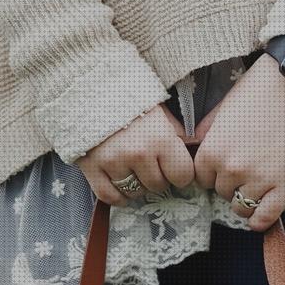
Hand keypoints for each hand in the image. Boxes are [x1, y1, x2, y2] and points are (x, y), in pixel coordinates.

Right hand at [75, 103, 193, 205]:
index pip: (183, 176)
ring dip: (137, 185)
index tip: (174, 167)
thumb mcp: (161, 112)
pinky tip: (120, 184)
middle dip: (157, 176)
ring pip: (135, 192)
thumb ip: (177, 134)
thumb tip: (192, 150)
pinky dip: (117, 196)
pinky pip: (109, 196)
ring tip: (134, 169)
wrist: (91, 87)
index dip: (180, 173)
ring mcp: (113, 162)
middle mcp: (139, 153)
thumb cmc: (131, 99)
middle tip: (150, 163)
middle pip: (158, 185)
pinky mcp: (91, 168)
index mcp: (161, 138)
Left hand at [192, 53, 284, 230]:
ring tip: (254, 187)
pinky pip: (267, 215)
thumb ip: (207, 133)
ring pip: (242, 207)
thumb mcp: (224, 108)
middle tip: (246, 166)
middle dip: (230, 182)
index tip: (224, 164)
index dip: (213, 171)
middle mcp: (232, 169)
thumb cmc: (261, 88)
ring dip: (246, 199)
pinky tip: (259, 218)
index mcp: (212, 150)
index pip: (201, 178)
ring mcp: (260, 179)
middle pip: (221, 192)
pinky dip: (261, 221)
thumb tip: (193, 147)